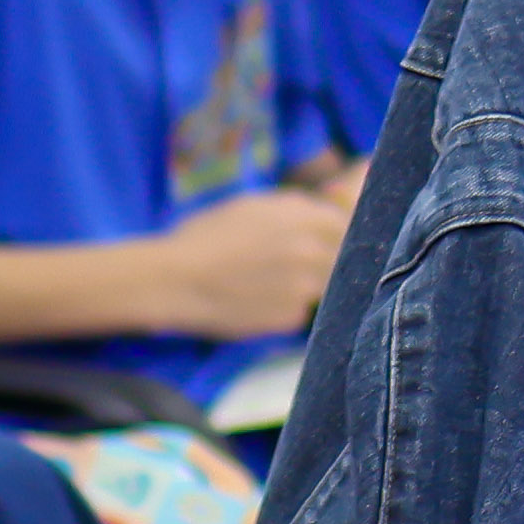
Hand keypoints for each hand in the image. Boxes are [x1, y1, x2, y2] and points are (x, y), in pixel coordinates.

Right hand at [154, 183, 354, 341]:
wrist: (176, 280)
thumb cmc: (205, 235)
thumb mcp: (252, 206)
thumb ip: (295, 209)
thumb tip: (327, 210)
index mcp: (302, 216)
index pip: (346, 224)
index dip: (338, 232)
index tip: (329, 238)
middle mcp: (311, 250)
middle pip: (343, 257)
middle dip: (329, 260)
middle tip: (299, 264)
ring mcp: (305, 287)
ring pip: (325, 286)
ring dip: (309, 284)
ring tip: (272, 283)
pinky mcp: (292, 318)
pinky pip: (301, 311)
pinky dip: (287, 307)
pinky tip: (259, 302)